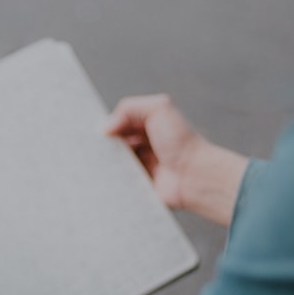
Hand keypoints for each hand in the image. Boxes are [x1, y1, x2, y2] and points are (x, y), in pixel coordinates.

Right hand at [105, 94, 204, 209]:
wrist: (194, 175)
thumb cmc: (181, 141)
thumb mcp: (158, 109)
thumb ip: (129, 108)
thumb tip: (105, 128)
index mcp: (153, 125)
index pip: (123, 122)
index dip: (111, 125)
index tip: (101, 132)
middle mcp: (148, 144)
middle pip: (117, 143)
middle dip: (107, 145)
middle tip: (99, 149)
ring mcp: (144, 166)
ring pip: (116, 163)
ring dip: (109, 162)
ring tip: (104, 163)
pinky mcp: (141, 185)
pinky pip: (121, 182)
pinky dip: (114, 179)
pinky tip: (108, 177)